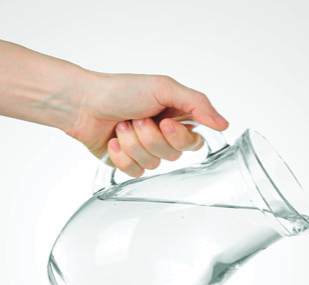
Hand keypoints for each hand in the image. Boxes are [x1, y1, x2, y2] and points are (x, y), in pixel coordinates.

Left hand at [69, 72, 228, 176]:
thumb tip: (223, 124)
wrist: (84, 104)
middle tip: (136, 119)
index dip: (179, 137)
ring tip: (121, 126)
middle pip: (172, 155)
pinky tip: (113, 142)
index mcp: (176, 117)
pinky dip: (122, 156)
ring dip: (133, 144)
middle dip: (150, 138)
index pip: (193, 142)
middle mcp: (163, 136)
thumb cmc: (121, 90)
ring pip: (152, 165)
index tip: (164, 122)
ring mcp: (145, 151)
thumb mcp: (164, 88)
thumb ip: (197, 104)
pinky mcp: (128, 164)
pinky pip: (135, 173)